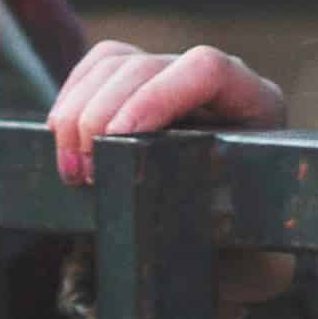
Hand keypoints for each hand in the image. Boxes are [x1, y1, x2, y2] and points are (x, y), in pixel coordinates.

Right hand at [50, 42, 294, 306]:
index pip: (207, 69)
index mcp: (257, 108)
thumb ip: (237, 254)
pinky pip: (98, 66)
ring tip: (71, 168)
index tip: (119, 139)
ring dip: (78, 110)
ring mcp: (175, 75)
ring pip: (116, 62)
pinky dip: (71, 97)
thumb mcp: (249, 256)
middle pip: (148, 64)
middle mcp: (217, 82)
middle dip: (101, 114)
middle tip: (83, 172)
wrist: (225, 239)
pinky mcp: (139, 81)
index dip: (156, 96)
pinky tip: (60, 139)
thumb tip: (208, 255)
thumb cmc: (239, 249)